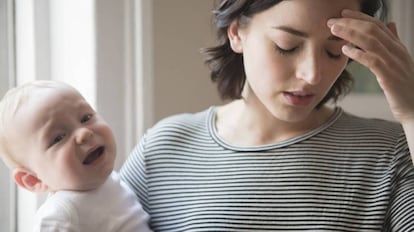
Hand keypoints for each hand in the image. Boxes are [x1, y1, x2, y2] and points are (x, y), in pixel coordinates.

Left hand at [328, 9, 413, 123]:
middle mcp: (396, 51)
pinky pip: (372, 60)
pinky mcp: (389, 76)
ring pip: (371, 41)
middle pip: (372, 30)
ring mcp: (394, 63)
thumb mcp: (399, 60)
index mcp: (397, 46)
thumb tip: (391, 23)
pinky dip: (357, 53)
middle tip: (331, 21)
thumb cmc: (403, 85)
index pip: (378, 25)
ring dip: (350, 34)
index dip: (359, 17)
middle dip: (350, 23)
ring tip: (334, 30)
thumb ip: (393, 42)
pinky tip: (344, 50)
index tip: (342, 13)